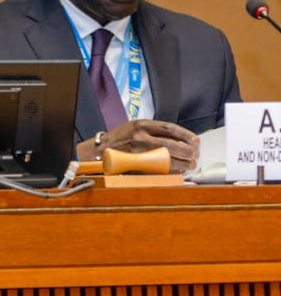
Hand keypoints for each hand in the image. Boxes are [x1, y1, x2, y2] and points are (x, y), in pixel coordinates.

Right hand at [77, 120, 199, 171]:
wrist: (100, 150)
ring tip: (190, 164)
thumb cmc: (120, 138)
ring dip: (182, 162)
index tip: (195, 140)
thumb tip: (179, 138)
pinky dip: (172, 170)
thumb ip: (154, 131)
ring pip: (167, 158)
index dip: (185, 135)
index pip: (169, 128)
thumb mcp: (135, 127)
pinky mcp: (137, 165)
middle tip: (195, 154)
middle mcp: (139, 137)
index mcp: (140, 125)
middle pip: (171, 144)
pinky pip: (159, 169)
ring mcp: (138, 152)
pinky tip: (179, 170)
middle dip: (187, 151)